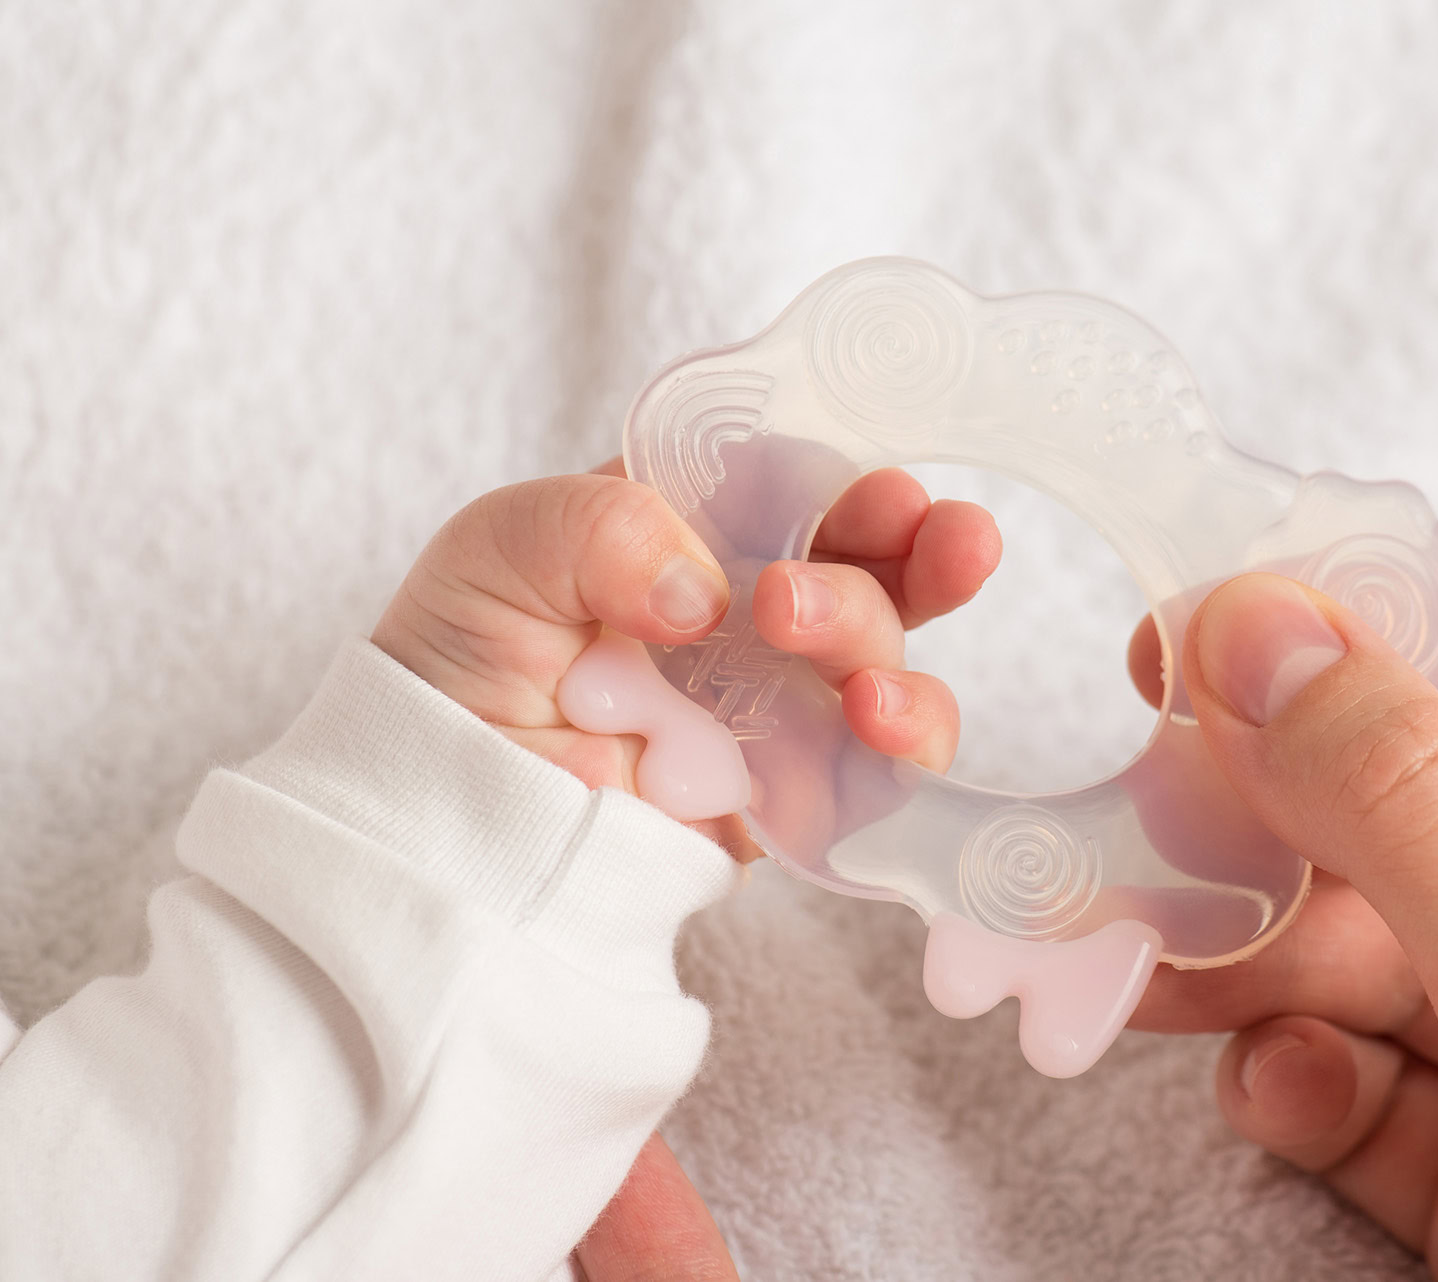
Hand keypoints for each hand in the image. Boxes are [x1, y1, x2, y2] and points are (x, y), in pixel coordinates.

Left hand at [371, 460, 999, 1280]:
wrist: (432, 826)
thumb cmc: (453, 668)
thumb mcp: (503, 550)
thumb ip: (603, 524)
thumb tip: (706, 594)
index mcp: (686, 534)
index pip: (792, 489)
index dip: (849, 484)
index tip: (885, 492)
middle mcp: (742, 614)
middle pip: (863, 571)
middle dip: (915, 557)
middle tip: (932, 546)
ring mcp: (769, 706)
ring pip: (881, 665)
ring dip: (895, 658)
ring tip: (865, 687)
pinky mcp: (783, 797)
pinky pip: (872, 771)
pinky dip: (901, 750)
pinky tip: (880, 735)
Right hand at [1132, 563, 1437, 1279]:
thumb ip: (1411, 803)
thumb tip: (1254, 623)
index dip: (1376, 636)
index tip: (1200, 647)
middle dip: (1293, 830)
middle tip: (1144, 831)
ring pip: (1413, 950)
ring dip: (1273, 959)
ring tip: (1154, 967)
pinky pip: (1413, 1089)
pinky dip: (1324, 1087)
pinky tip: (1273, 1096)